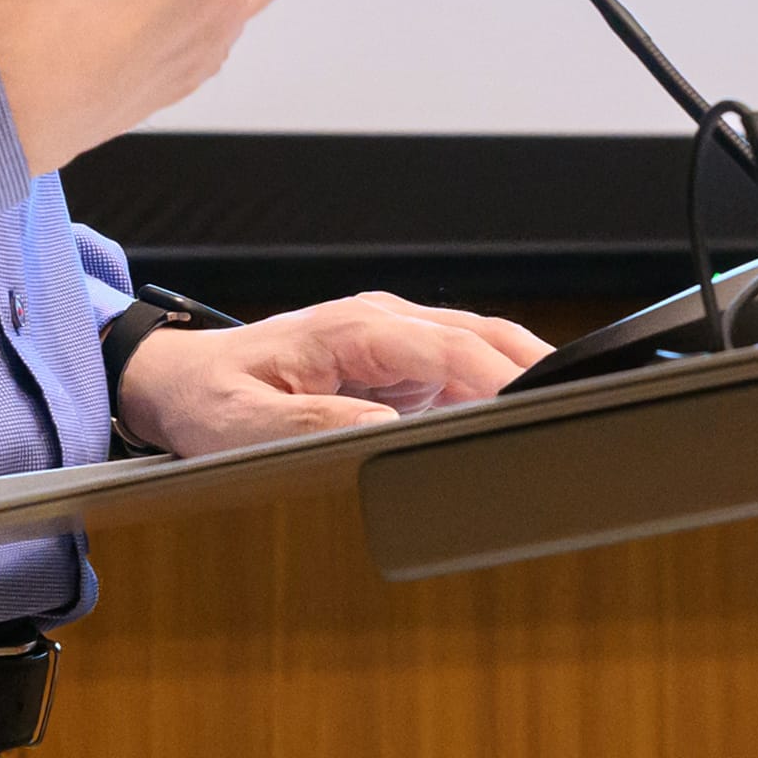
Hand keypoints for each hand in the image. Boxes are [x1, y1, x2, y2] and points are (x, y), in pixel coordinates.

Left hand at [115, 291, 555, 453]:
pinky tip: (514, 427)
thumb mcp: (246, 424)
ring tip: (562, 422)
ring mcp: (393, 344)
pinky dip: (495, 394)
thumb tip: (384, 431)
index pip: (450, 347)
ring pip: (481, 351)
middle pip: (483, 338)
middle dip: (535, 370)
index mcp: (354, 329)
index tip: (538, 406)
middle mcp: (383, 326)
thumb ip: (316, 423)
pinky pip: (461, 374)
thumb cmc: (208, 399)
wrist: (176, 382)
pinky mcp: (395, 368)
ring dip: (522, 380)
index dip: (501, 377)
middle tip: (581, 412)